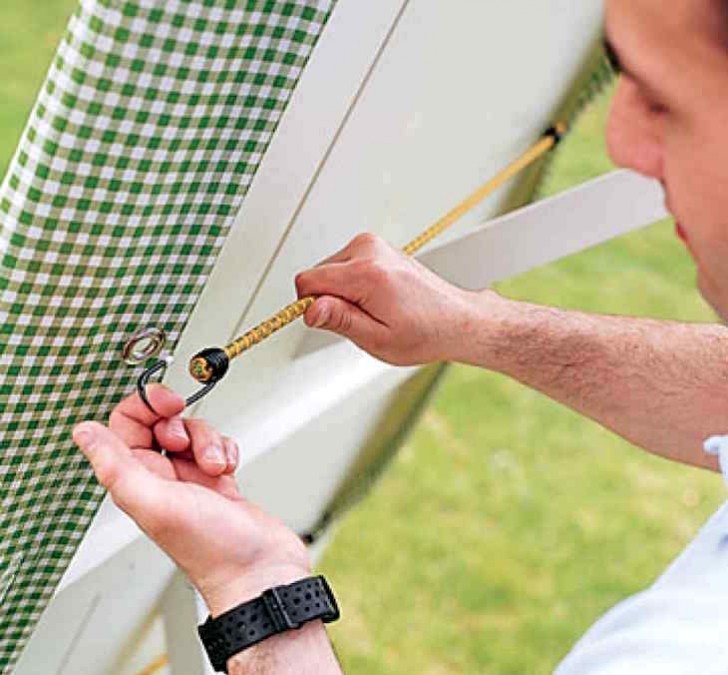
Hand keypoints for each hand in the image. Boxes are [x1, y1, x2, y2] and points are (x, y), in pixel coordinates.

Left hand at [72, 386, 310, 616]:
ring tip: (215, 468)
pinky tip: (229, 469)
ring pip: (193, 434)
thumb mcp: (156, 502)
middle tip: (187, 442)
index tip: (168, 402)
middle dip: (182, 424)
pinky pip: (218, 448)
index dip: (145, 406)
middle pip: (162, 424)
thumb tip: (83, 433)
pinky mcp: (218, 483)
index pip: (125, 424)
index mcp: (136, 481)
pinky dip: (226, 450)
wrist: (258, 571)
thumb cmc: (211, 549)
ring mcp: (191, 481)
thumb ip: (116, 466)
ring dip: (209, 441)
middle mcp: (160, 480)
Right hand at [295, 233, 497, 364]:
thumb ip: (340, 320)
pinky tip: (377, 298)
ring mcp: (373, 245)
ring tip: (374, 309)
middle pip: (317, 275)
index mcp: (367, 273)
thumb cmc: (424, 331)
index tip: (332, 321)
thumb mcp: (377, 338)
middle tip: (363, 319)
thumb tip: (309, 309)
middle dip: (331, 301)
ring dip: (343, 293)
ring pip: (328, 271)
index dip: (312, 307)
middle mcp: (368, 250)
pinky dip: (352, 284)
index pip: (307, 281)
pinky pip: (343, 266)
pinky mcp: (375, 246)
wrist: (454, 319)